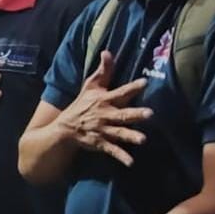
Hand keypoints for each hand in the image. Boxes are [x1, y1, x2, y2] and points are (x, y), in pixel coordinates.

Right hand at [56, 51, 152, 167]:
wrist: (65, 128)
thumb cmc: (81, 105)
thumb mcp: (89, 86)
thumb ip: (102, 71)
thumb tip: (108, 51)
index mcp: (103, 100)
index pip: (120, 92)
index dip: (132, 87)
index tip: (145, 83)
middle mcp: (104, 115)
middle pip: (122, 114)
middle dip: (134, 114)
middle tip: (150, 114)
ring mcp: (102, 130)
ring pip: (119, 133)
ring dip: (130, 136)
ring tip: (143, 140)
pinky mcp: (100, 143)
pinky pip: (112, 150)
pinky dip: (121, 156)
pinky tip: (131, 163)